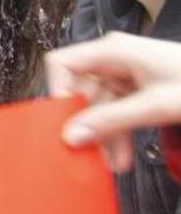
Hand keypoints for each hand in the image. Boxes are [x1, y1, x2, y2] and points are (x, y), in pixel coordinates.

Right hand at [46, 32, 180, 171]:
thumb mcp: (155, 105)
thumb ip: (112, 121)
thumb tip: (73, 134)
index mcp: (113, 50)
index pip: (63, 63)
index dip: (58, 91)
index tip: (63, 121)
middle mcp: (114, 58)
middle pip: (81, 89)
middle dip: (85, 123)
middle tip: (88, 150)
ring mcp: (125, 72)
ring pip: (98, 105)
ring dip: (104, 134)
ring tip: (113, 162)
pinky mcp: (136, 87)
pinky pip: (115, 110)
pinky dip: (117, 132)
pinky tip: (122, 154)